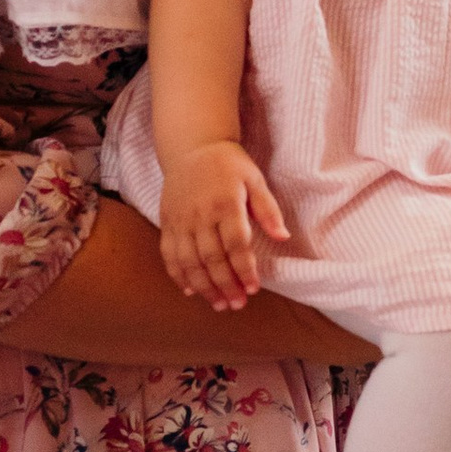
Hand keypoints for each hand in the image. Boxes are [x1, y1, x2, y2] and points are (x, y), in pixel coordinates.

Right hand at [158, 142, 287, 309]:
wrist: (192, 147)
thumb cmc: (229, 164)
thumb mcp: (255, 179)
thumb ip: (268, 210)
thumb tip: (283, 237)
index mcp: (225, 203)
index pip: (236, 244)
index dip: (244, 269)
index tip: (253, 289)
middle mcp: (200, 214)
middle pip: (211, 258)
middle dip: (225, 285)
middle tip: (237, 304)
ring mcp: (180, 219)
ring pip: (188, 261)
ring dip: (203, 286)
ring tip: (218, 304)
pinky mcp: (167, 222)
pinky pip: (169, 253)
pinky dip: (178, 274)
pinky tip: (190, 290)